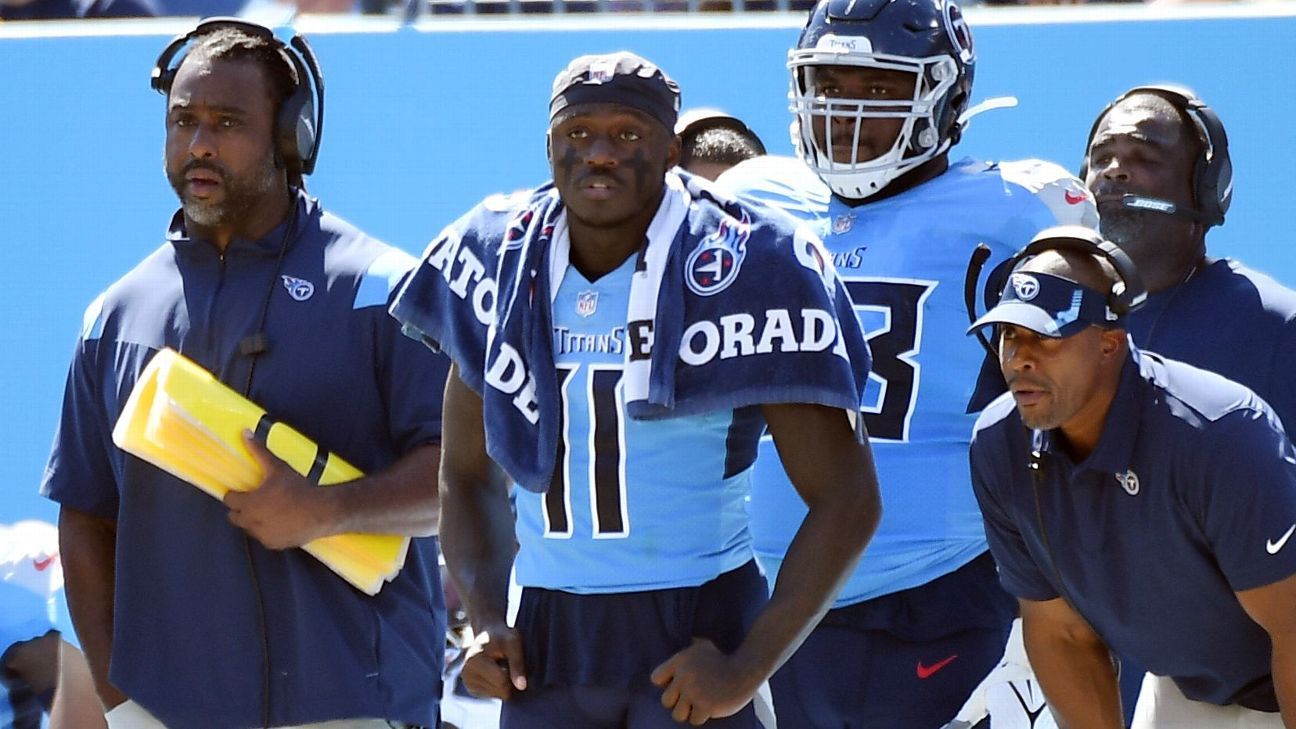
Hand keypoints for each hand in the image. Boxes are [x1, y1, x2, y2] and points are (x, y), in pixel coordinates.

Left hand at [223, 431, 333, 549]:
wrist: (320, 511)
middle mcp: (252, 522)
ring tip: (267, 512)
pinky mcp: (275, 544)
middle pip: (235, 518)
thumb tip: (245, 433)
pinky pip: (265, 538)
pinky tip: (279, 523)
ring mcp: (263, 535)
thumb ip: (259, 451)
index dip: (234, 495)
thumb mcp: (278, 467)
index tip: (240, 492)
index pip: (229, 501)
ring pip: (249, 529)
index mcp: (248, 503)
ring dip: (253, 522)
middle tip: (252, 502)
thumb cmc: (298, 489)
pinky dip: (268, 531)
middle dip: (240, 510)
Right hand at [460, 624, 527, 699]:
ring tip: (500, 665)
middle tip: (506, 661)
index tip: (510, 657)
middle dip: (510, 678)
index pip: (503, 682)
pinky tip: (495, 672)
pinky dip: (499, 685)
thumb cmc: (503, 636)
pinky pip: (495, 695)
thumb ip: (517, 663)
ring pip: (499, 695)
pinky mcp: (472, 689)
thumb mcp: (514, 642)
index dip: (514, 672)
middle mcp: (466, 674)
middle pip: (501, 691)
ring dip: (505, 682)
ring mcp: (468, 683)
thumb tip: (522, 687)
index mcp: (474, 660)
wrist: (488, 633)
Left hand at [650, 638, 761, 724]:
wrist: (745, 669)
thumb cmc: (723, 658)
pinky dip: (701, 717)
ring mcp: (694, 692)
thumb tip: (679, 637)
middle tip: (690, 699)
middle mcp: (683, 677)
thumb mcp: (703, 645)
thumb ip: (688, 647)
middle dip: (678, 701)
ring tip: (697, 706)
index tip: (678, 685)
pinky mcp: (705, 706)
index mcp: (679, 661)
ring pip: (677, 714)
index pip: (656, 678)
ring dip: (687, 712)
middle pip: (666, 700)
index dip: (666, 684)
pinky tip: (708, 709)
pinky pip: (694, 720)